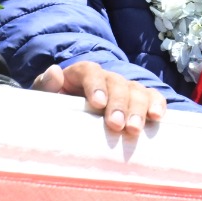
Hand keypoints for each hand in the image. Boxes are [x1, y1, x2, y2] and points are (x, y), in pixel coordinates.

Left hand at [32, 62, 165, 139]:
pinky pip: (152, 98)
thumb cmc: (56, 113)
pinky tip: (157, 117)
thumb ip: (45, 87)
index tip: (98, 104)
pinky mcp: (138, 103)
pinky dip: (157, 104)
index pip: (90, 71)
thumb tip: (54, 73)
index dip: (96, 84)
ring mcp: (124, 90)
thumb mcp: (44, 100)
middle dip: (118, 103)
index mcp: (81, 75)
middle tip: (116, 125)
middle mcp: (106, 79)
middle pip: (117, 82)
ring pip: (136, 90)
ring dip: (138, 108)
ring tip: (135, 129)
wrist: (69, 126)